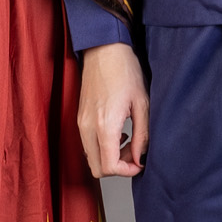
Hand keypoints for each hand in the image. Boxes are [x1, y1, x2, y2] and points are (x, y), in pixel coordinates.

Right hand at [78, 43, 148, 178]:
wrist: (104, 50)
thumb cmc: (124, 71)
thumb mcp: (142, 104)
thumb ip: (142, 135)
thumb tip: (140, 159)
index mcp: (104, 125)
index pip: (109, 167)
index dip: (126, 171)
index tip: (139, 163)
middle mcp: (87, 127)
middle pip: (96, 168)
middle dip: (117, 167)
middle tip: (133, 153)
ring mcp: (80, 123)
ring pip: (91, 157)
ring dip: (109, 156)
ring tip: (127, 140)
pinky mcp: (79, 118)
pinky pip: (87, 144)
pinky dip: (102, 146)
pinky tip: (116, 132)